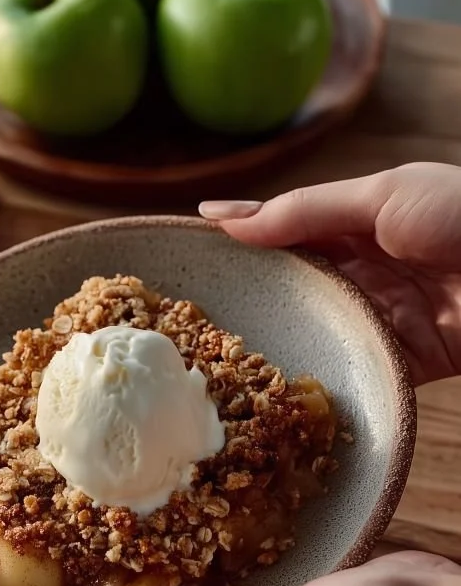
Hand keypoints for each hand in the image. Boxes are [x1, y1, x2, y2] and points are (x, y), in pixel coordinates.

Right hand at [199, 162, 460, 385]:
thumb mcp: (380, 198)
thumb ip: (304, 213)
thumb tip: (223, 217)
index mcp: (356, 224)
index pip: (284, 235)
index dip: (238, 246)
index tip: (184, 258)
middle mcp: (361, 271)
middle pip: (293, 288)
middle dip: (250, 301)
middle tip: (190, 321)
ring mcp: (379, 316)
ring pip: (316, 331)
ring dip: (279, 343)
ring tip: (218, 360)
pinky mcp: (401, 359)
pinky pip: (353, 368)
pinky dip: (321, 377)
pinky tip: (275, 388)